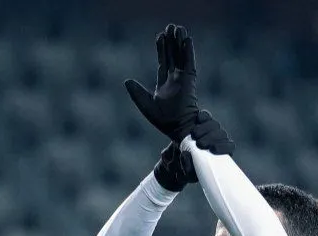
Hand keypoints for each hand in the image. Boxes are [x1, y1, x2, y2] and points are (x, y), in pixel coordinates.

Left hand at [125, 24, 198, 142]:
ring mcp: (183, 79)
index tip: (160, 35)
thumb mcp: (145, 105)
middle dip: (171, 42)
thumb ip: (137, 93)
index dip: (162, 49)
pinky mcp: (190, 81)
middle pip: (173, 55)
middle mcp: (175, 79)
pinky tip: (187, 40)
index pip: (163, 61)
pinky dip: (188, 52)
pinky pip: (189, 63)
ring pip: (181, 56)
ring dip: (180, 43)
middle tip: (170, 26)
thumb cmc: (163, 121)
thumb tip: (126, 81)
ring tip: (178, 28)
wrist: (177, 128)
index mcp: (164, 84)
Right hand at [154, 111, 234, 191]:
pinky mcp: (201, 121)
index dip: (224, 147)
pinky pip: (206, 116)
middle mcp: (217, 140)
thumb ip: (187, 168)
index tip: (213, 149)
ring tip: (193, 135)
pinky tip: (197, 120)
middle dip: (211, 138)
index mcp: (220, 154)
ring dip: (205, 129)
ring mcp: (210, 130)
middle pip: (222, 134)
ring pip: (214, 125)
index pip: (230, 146)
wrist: (176, 156)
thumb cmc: (185, 167)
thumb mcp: (186, 174)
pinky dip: (203, 116)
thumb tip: (186, 154)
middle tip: (199, 144)